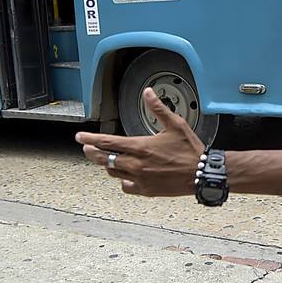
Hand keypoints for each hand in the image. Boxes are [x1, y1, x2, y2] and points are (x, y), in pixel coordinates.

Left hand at [74, 88, 205, 195]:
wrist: (201, 174)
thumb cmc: (189, 150)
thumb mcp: (175, 125)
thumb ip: (158, 109)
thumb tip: (148, 93)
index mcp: (141, 146)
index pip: (108, 142)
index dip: (91, 139)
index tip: (80, 137)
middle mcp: (136, 164)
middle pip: (104, 159)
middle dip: (92, 152)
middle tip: (86, 148)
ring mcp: (140, 179)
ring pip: (113, 172)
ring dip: (107, 165)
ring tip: (106, 159)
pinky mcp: (146, 190)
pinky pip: (126, 186)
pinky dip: (123, 180)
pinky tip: (125, 176)